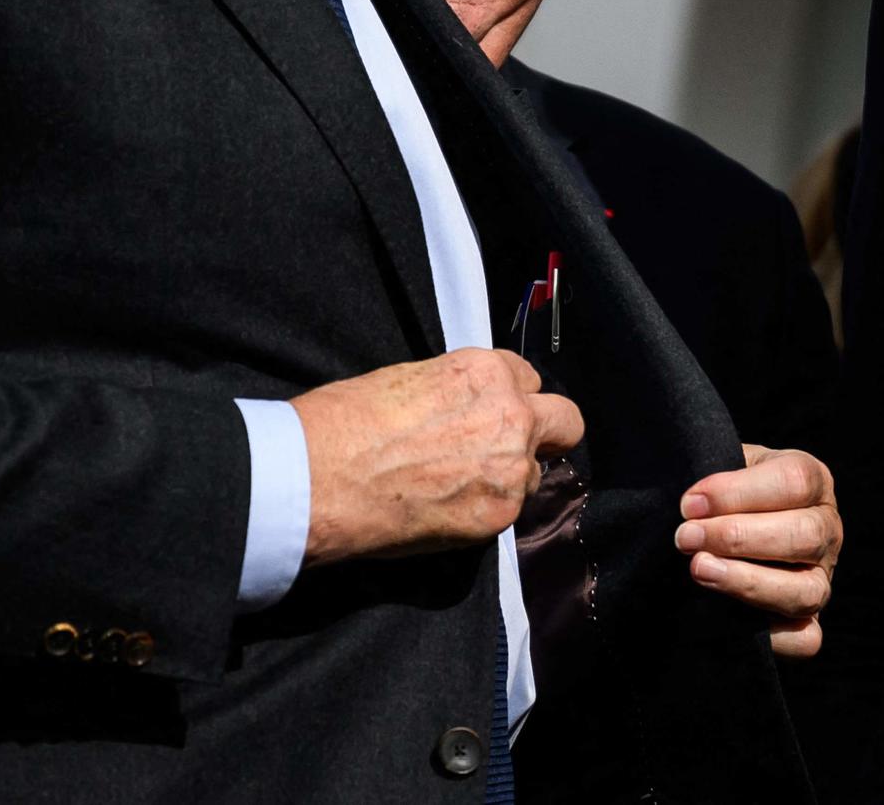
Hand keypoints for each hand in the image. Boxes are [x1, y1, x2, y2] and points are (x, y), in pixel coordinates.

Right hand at [292, 349, 583, 565]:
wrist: (318, 476)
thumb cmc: (345, 423)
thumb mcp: (409, 380)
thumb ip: (456, 394)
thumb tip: (462, 410)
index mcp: (487, 371)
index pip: (529, 380)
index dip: (510, 400)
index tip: (491, 417)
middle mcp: (511, 414)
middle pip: (565, 421)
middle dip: (544, 435)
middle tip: (507, 452)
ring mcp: (510, 466)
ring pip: (534, 474)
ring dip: (507, 480)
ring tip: (456, 490)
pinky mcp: (497, 513)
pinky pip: (509, 512)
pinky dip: (484, 513)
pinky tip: (444, 512)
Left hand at [676, 444, 840, 656]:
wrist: (733, 529)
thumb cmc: (730, 494)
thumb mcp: (730, 466)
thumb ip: (716, 472)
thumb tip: (693, 505)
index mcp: (814, 482)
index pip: (793, 481)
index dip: (738, 493)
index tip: (690, 504)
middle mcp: (828, 530)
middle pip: (804, 535)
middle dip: (737, 537)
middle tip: (686, 537)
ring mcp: (823, 578)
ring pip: (806, 591)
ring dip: (748, 582)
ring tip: (700, 569)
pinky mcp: (809, 621)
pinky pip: (804, 639)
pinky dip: (773, 637)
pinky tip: (730, 617)